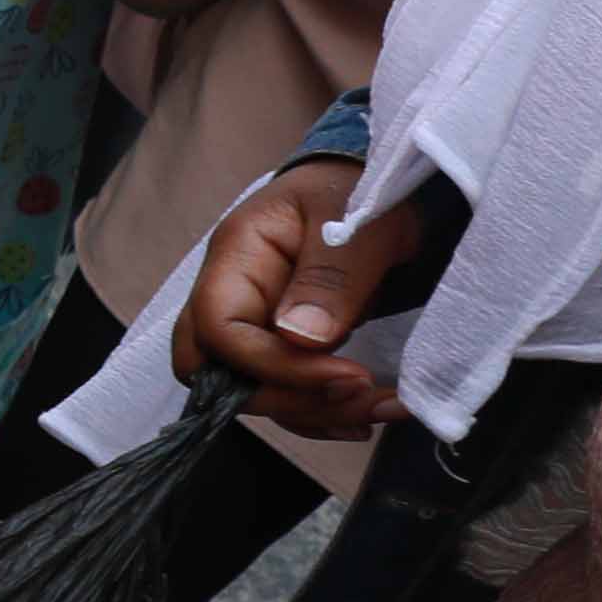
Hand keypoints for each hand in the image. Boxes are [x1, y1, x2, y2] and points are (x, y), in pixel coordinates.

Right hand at [176, 156, 423, 428]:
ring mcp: (255, 324)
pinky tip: (365, 415)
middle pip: (217, 372)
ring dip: (317, 411)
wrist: (379, 186)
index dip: (275, 366)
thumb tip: (302, 340)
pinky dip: (323, 412)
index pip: (219, 329)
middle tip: (362, 394)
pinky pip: (285, 392)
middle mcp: (232, 297)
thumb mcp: (354, 222)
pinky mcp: (283, 345)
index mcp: (236, 257)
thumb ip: (329, 277)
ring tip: (383, 406)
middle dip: (289, 397)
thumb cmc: (358, 189)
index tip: (349, 375)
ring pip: (254, 391)